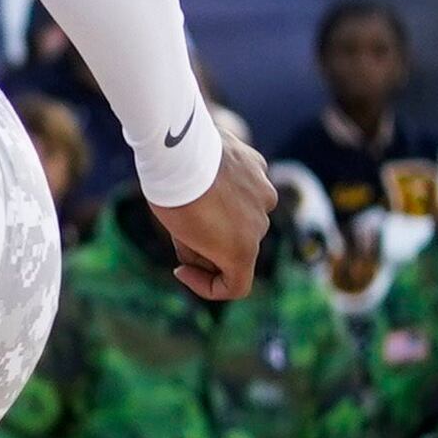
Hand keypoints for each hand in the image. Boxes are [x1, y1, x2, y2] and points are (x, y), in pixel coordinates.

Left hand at [147, 124, 276, 304]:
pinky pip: (246, 182)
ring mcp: (264, 194)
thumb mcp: (180, 233)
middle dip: (209, 243)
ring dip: (223, 211)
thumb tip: (212, 245)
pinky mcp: (259, 167)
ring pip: (244, 211)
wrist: (177, 151)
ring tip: (192, 194)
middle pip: (236, 244)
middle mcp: (261, 225)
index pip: (236, 286)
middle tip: (179, 226)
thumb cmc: (173, 197)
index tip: (180, 269)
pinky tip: (206, 171)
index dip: (206, 286)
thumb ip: (201, 247)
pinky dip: (229, 183)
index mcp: (241, 251)